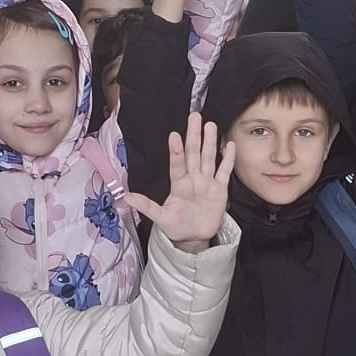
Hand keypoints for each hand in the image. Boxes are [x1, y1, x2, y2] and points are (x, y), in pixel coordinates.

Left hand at [124, 113, 234, 252]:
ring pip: (209, 158)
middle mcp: (193, 179)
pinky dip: (228, 160)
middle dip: (194, 135)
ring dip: (210, 142)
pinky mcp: (219, 190)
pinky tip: (229, 146)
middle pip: (194, 153)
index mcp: (178, 184)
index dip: (176, 151)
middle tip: (194, 117)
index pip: (177, 164)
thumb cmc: (176, 227)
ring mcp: (206, 183)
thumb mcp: (160, 217)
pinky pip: (224, 172)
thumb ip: (146, 206)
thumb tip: (126, 198)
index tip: (174, 136)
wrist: (193, 238)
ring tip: (211, 125)